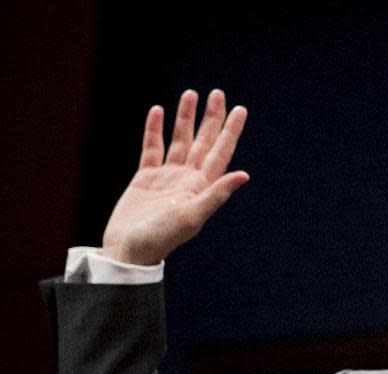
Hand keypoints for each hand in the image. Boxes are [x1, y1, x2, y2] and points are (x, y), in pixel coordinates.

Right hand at [101, 89, 248, 264]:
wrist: (128, 252)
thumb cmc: (160, 239)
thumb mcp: (191, 217)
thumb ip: (216, 195)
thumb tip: (243, 175)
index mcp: (202, 187)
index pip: (221, 152)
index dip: (231, 131)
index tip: (241, 109)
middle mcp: (187, 179)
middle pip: (203, 141)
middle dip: (211, 118)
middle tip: (218, 93)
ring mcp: (167, 178)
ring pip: (179, 141)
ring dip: (185, 118)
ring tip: (190, 93)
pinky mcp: (145, 179)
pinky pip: (152, 149)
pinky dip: (154, 130)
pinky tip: (157, 112)